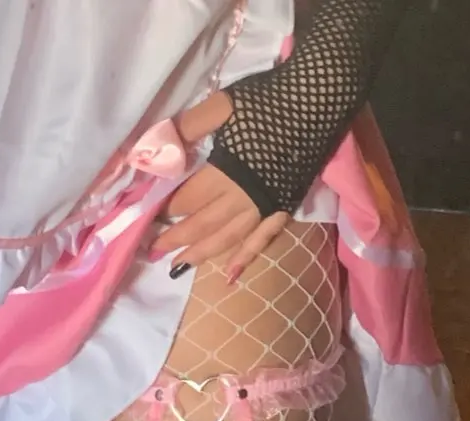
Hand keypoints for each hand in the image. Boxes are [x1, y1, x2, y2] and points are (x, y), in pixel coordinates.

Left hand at [150, 95, 289, 280]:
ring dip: (203, 253)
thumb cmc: (269, 100)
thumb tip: (159, 144)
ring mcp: (265, 207)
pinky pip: (262, 239)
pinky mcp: (283, 207)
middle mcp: (244, 198)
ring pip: (228, 239)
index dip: (168, 209)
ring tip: (180, 265)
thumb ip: (190, 127)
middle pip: (204, 224)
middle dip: (177, 238)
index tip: (149, 216)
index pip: (189, 199)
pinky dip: (245, 257)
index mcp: (226, 173)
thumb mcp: (223, 106)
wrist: (321, 97)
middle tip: (153, 249)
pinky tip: (230, 274)